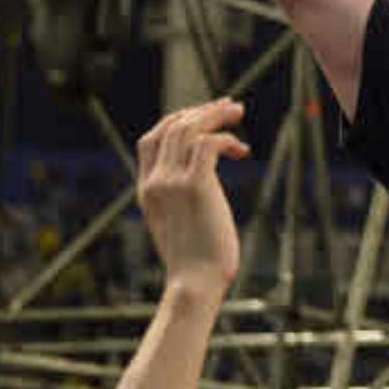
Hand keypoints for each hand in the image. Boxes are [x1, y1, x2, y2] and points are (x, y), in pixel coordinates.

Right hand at [135, 98, 249, 298]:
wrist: (196, 283)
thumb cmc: (196, 259)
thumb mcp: (178, 222)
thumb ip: (181, 196)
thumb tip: (203, 179)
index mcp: (146, 190)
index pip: (150, 139)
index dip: (176, 120)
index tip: (203, 114)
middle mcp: (155, 182)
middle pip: (172, 127)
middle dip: (202, 110)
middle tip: (230, 106)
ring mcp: (172, 183)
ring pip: (189, 129)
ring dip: (216, 115)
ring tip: (238, 113)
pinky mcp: (196, 186)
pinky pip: (209, 144)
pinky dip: (226, 138)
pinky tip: (242, 151)